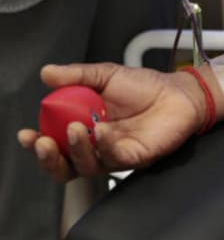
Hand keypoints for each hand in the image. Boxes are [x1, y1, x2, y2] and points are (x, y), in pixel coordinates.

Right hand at [17, 63, 203, 182]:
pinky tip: (103, 131)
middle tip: (43, 142)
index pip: (55, 142)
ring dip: (75, 149)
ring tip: (75, 129)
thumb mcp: (107, 75)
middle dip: (48, 157)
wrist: (179, 93)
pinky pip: (113, 158)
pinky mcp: (134, 158)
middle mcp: (97, 144)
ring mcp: (114, 153)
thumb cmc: (146, 86)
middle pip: (64, 164)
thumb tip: (48, 73)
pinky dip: (104, 145)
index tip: (27, 134)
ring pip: (85, 166)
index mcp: (85, 126)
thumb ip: (77, 76)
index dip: (38, 142)